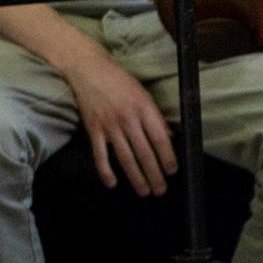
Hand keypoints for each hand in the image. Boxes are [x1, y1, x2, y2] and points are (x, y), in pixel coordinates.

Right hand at [66, 53, 178, 194]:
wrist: (89, 70)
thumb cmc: (121, 82)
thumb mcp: (144, 94)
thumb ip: (154, 117)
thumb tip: (167, 139)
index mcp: (144, 108)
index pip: (160, 138)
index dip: (167, 157)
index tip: (172, 171)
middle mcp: (128, 118)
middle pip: (144, 152)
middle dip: (154, 174)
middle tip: (161, 190)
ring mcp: (109, 125)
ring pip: (125, 157)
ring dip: (136, 177)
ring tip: (144, 191)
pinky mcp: (93, 130)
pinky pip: (100, 155)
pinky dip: (105, 171)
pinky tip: (113, 184)